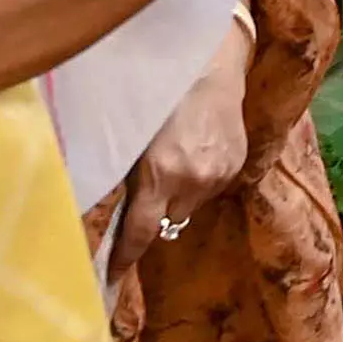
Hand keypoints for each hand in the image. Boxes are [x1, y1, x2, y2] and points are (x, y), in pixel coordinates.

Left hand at [112, 19, 250, 272]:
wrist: (210, 63)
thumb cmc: (157, 91)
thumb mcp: (131, 133)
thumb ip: (125, 172)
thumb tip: (107, 207)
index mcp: (161, 173)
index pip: (140, 232)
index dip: (124, 257)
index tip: (110, 278)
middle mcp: (192, 181)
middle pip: (167, 223)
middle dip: (152, 220)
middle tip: (137, 211)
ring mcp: (218, 175)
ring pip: (188, 206)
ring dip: (175, 197)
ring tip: (169, 167)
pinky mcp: (235, 165)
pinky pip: (208, 187)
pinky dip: (195, 180)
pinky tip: (191, 153)